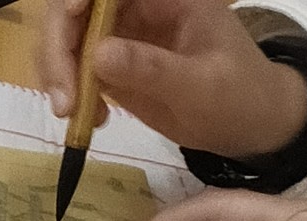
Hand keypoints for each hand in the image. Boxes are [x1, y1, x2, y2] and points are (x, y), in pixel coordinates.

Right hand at [35, 0, 306, 157]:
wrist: (249, 123)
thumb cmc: (237, 95)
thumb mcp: (201, 84)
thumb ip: (152, 68)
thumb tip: (98, 56)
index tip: (71, 18)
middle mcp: (134, 6)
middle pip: (74, 9)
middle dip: (59, 47)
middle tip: (63, 99)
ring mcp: (120, 36)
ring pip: (66, 39)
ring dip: (57, 74)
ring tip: (72, 114)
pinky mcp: (111, 67)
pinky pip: (74, 71)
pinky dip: (70, 94)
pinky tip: (90, 120)